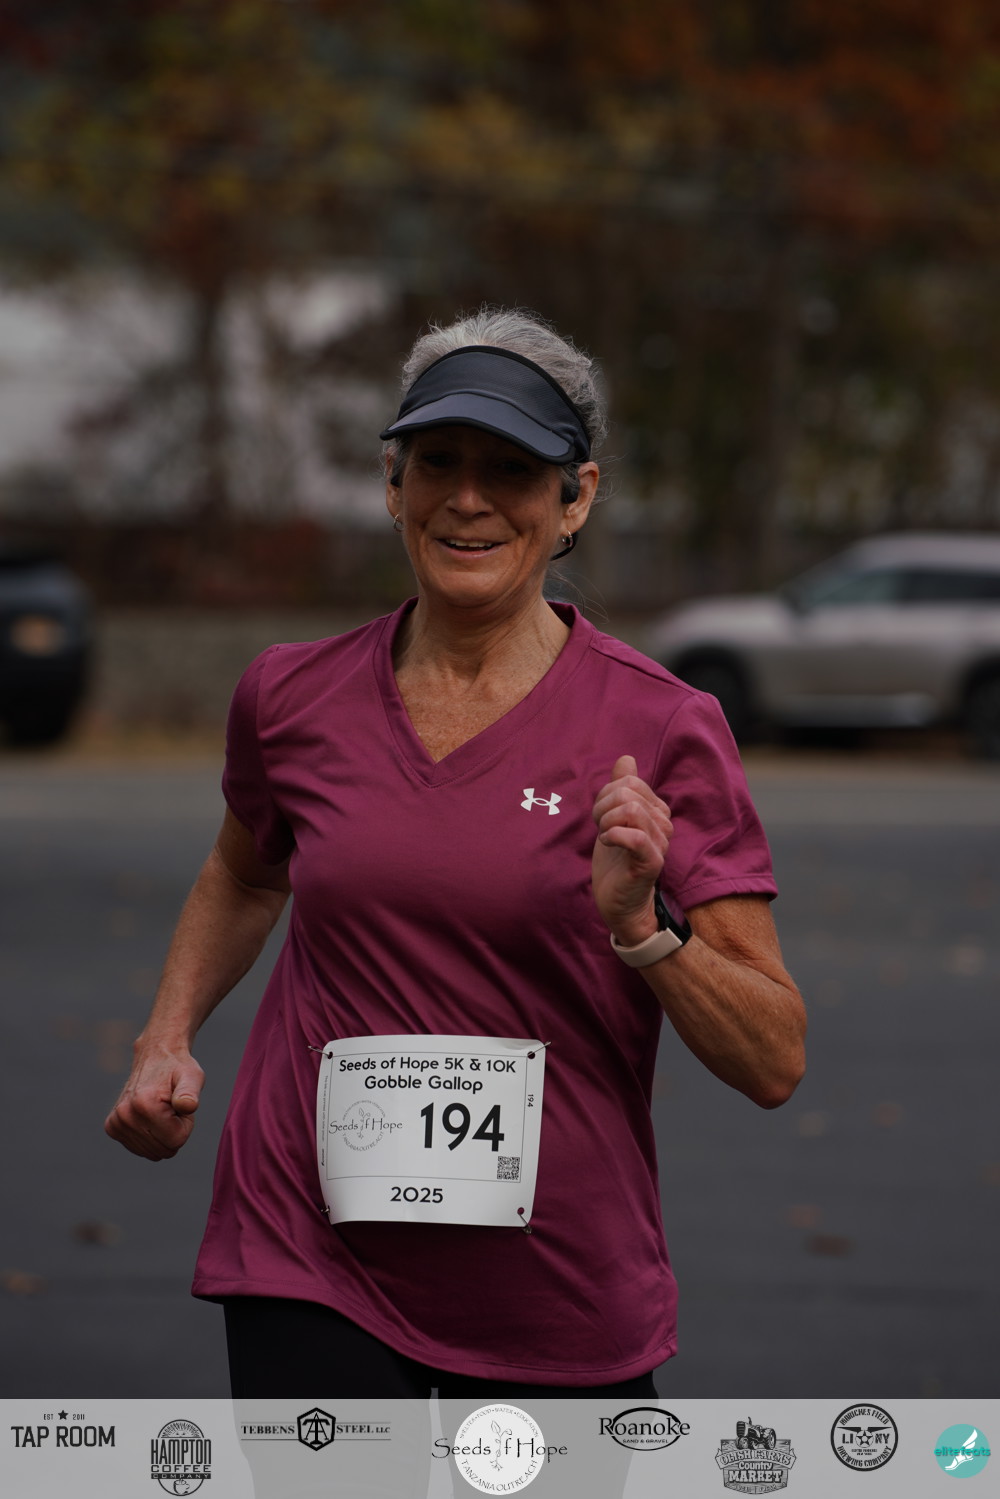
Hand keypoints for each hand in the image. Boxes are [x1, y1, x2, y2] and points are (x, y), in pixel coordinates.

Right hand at [104, 1042, 203, 1160]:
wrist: (154, 1056)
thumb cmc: (177, 1068)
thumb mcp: (192, 1076)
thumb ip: (190, 1092)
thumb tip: (188, 1106)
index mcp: (145, 1104)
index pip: (177, 1141)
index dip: (185, 1124)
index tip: (180, 1105)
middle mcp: (125, 1115)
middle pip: (164, 1150)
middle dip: (174, 1131)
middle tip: (171, 1107)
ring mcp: (116, 1123)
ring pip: (153, 1153)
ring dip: (162, 1134)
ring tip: (161, 1109)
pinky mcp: (112, 1127)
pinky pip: (141, 1149)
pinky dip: (149, 1136)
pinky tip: (149, 1115)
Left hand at [591, 755, 674, 946]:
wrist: (618, 902)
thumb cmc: (615, 861)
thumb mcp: (613, 818)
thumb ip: (622, 788)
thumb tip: (627, 758)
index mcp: (656, 810)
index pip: (629, 783)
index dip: (606, 795)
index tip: (601, 817)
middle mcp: (663, 824)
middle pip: (627, 793)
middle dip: (602, 808)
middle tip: (601, 828)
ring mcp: (660, 843)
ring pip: (631, 810)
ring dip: (606, 822)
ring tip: (605, 837)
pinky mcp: (652, 862)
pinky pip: (635, 836)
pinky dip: (613, 835)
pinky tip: (607, 843)